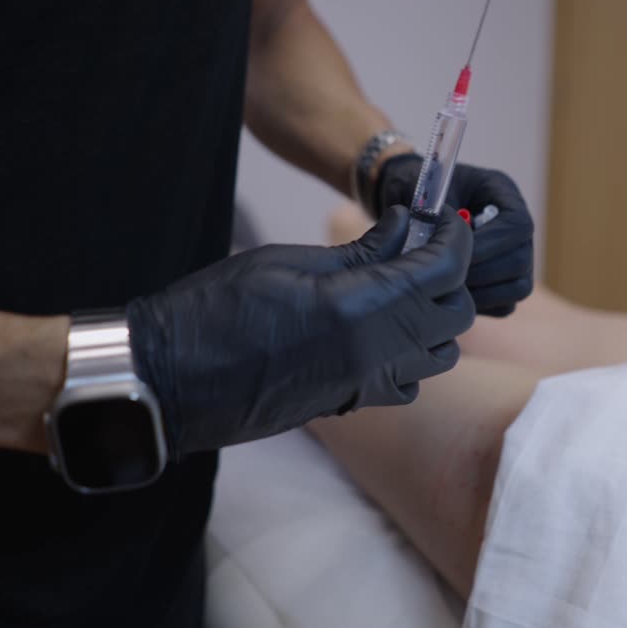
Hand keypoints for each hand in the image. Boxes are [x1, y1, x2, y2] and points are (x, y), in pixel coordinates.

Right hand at [126, 206, 474, 456]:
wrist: (172, 378)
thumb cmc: (218, 308)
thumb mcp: (288, 261)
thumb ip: (358, 251)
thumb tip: (405, 229)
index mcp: (361, 305)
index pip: (443, 270)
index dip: (454, 240)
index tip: (445, 223)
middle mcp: (376, 351)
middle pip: (454, 315)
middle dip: (448, 279)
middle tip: (419, 252)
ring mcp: (366, 384)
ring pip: (440, 354)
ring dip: (433, 320)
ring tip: (401, 291)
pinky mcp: (352, 404)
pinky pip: (409, 383)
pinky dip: (410, 357)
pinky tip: (380, 333)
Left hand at [373, 154, 533, 316]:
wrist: (413, 207)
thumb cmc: (418, 193)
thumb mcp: (419, 190)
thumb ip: (430, 209)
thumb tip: (434, 234)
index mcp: (502, 193)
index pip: (517, 225)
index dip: (489, 244)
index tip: (452, 252)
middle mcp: (517, 227)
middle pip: (521, 260)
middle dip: (480, 273)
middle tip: (443, 276)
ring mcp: (517, 256)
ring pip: (518, 287)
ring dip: (481, 293)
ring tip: (446, 287)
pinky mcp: (507, 284)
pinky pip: (505, 306)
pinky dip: (481, 306)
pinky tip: (452, 296)